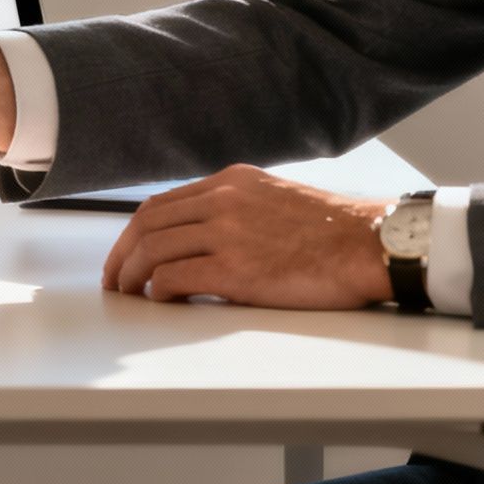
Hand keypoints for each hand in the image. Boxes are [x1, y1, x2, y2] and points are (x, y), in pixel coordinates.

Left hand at [101, 165, 391, 308]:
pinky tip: (161, 301)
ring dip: (133, 276)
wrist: (370, 243)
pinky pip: (175, 278)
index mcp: (230, 181)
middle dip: (121, 255)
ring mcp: (227, 233)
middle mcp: (223, 201)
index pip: (161, 204)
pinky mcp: (236, 269)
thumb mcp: (274, 199)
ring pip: (153, 250)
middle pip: (147, 225)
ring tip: (130, 295)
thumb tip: (200, 240)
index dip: (133, 233)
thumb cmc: (333, 231)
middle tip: (114, 281)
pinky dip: (158, 291)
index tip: (124, 254)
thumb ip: (236, 209)